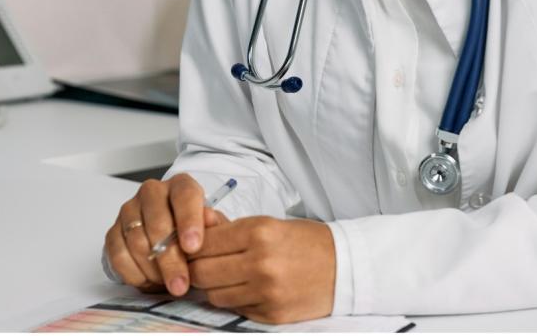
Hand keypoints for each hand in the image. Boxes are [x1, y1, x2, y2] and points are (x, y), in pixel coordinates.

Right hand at [104, 174, 223, 295]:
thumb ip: (214, 225)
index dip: (189, 221)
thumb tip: (211, 220)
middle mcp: (152, 192)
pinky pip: (118, 254)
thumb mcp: (213, 228)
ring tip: (168, 284)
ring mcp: (130, 210)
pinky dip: (134, 273)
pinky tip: (149, 281)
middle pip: (158, 223)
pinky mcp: (114, 230)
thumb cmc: (195, 231)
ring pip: (137, 241)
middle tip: (181, 284)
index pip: (184, 196)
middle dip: (170, 259)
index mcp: (180, 185)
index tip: (193, 247)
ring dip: (153, 270)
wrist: (172, 238)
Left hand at [188, 216, 335, 323]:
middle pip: (202, 273)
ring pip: (214, 295)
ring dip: (215, 288)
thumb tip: (197, 222)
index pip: (203, 243)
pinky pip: (235, 309)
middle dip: (197, 269)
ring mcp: (266, 291)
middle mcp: (260, 262)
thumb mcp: (268, 223)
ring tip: (228, 278)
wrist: (344, 266)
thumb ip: (229, 227)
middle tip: (203, 265)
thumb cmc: (304, 241)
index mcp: (259, 232)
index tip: (192, 248)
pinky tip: (247, 290)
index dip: (192, 247)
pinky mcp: (271, 314)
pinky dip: (235, 301)